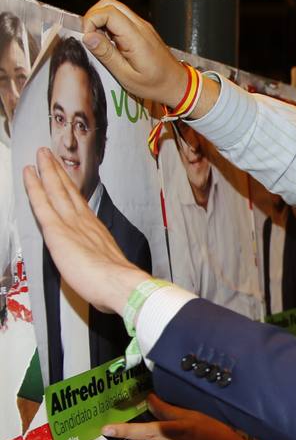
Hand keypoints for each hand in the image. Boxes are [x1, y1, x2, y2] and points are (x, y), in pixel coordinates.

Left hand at [23, 148, 151, 313]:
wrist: (121, 284)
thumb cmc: (116, 282)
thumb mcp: (109, 267)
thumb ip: (99, 260)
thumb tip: (100, 268)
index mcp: (95, 231)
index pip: (78, 204)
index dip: (69, 188)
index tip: (64, 176)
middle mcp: (85, 222)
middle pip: (68, 191)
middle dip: (58, 172)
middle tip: (49, 155)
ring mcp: (71, 223)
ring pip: (56, 190)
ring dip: (48, 171)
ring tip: (41, 156)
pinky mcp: (58, 230)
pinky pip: (43, 203)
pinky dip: (35, 186)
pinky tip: (30, 174)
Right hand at [81, 0, 219, 118]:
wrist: (177, 84)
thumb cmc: (155, 84)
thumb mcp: (126, 76)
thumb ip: (107, 54)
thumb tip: (88, 37)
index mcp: (137, 38)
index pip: (108, 12)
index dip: (91, 21)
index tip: (88, 39)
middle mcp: (141, 26)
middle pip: (109, 3)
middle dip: (93, 17)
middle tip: (91, 37)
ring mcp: (142, 26)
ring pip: (115, 8)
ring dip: (101, 20)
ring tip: (100, 41)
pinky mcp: (142, 29)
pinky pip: (121, 17)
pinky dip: (109, 24)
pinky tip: (110, 42)